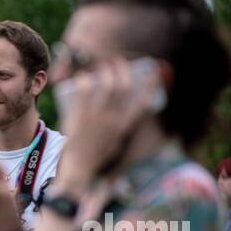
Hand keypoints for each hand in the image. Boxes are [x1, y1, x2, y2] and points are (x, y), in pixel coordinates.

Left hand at [56, 57, 158, 186]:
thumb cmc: (95, 155)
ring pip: (107, 86)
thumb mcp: (114, 142)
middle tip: (117, 62)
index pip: (144, 102)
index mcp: (125, 127)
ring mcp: (98, 118)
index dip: (150, 84)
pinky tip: (81, 77)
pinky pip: (84, 92)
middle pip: (124, 87)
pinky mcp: (81, 117)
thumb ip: (118, 124)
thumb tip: (118, 102)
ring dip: (105, 71)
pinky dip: (84, 81)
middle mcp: (114, 120)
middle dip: (122, 69)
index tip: (153, 71)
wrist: (78, 168)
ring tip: (100, 66)